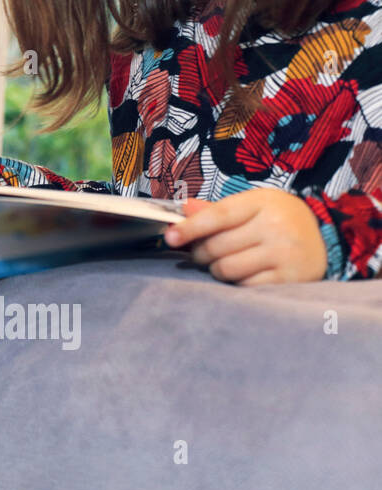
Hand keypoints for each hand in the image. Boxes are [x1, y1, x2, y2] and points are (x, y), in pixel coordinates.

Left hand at [164, 188, 327, 283]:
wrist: (321, 238)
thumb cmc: (274, 219)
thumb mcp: (250, 205)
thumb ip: (216, 210)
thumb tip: (183, 209)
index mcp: (262, 203)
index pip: (218, 216)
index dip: (190, 227)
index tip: (169, 237)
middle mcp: (276, 227)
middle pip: (216, 246)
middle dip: (201, 252)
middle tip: (202, 253)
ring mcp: (285, 254)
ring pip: (226, 268)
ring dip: (216, 269)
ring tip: (223, 263)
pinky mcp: (290, 279)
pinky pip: (244, 286)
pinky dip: (237, 282)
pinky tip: (245, 273)